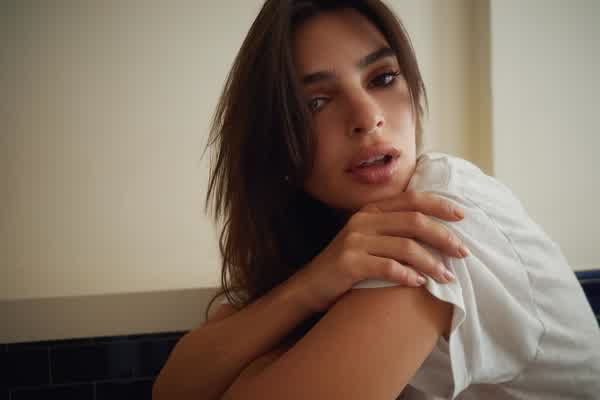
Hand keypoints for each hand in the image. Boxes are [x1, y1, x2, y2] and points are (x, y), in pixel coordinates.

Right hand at [291, 191, 469, 312]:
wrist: (311, 285)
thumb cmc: (348, 264)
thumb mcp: (369, 239)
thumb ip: (393, 230)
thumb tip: (436, 232)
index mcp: (371, 210)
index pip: (411, 199)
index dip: (439, 205)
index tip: (462, 216)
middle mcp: (363, 220)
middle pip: (414, 221)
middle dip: (443, 236)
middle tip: (463, 253)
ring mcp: (354, 240)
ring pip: (405, 246)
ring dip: (431, 262)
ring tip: (447, 276)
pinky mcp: (349, 263)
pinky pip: (387, 267)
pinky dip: (407, 275)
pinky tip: (419, 283)